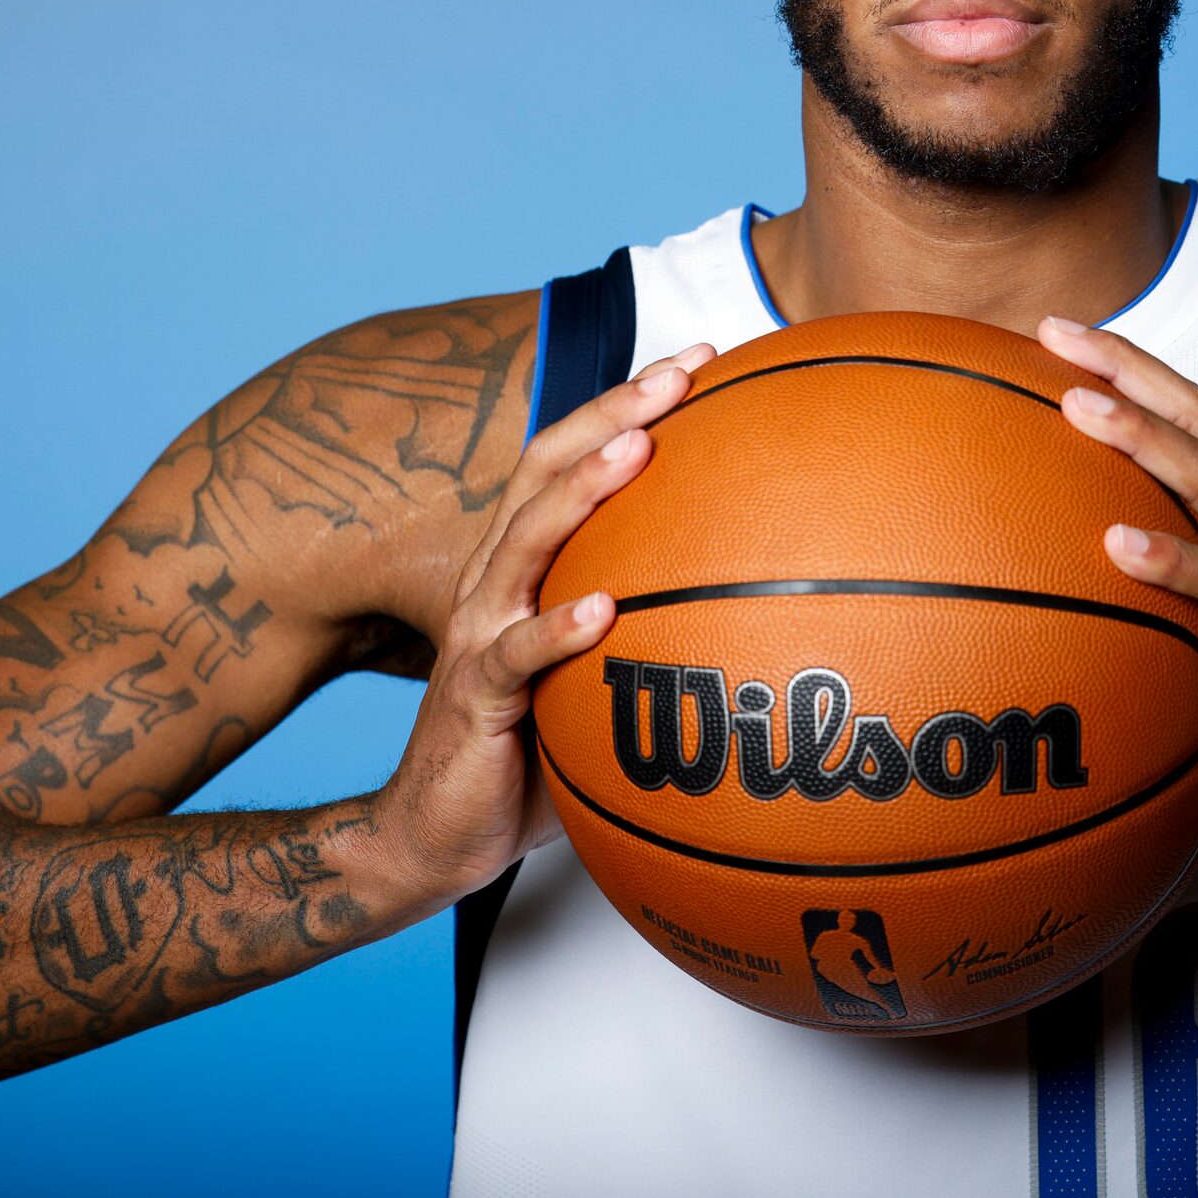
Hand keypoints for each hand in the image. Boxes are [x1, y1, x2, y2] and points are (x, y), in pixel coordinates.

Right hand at [369, 340, 716, 914]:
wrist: (431, 837)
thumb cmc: (526, 755)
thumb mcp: (596, 681)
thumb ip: (652, 636)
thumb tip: (765, 614)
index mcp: (525, 570)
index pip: (571, 463)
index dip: (625, 405)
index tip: (698, 360)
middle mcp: (496, 585)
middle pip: (545, 473)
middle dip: (611, 414)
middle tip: (678, 375)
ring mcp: (479, 636)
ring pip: (525, 544)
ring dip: (581, 493)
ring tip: (637, 450)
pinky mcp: (473, 698)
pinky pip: (514, 657)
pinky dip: (556, 629)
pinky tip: (600, 608)